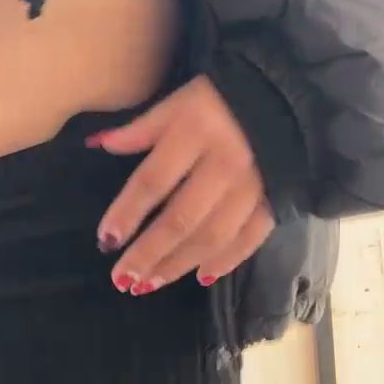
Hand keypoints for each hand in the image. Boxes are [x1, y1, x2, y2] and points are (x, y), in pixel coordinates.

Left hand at [90, 76, 274, 294]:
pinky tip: (202, 277)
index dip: (127, 212)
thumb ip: (141, 128)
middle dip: (149, 253)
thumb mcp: (177, 101)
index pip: (153, 180)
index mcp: (194, 133)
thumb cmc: (219, 99)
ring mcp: (254, 187)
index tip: (105, 240)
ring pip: (212, 236)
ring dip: (178, 265)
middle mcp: (224, 165)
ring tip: (148, 284)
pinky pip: (249, 239)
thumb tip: (97, 144)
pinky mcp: (275, 201)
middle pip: (181, 218)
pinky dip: (226, 261)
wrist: (286, 99)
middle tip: (121, 279)